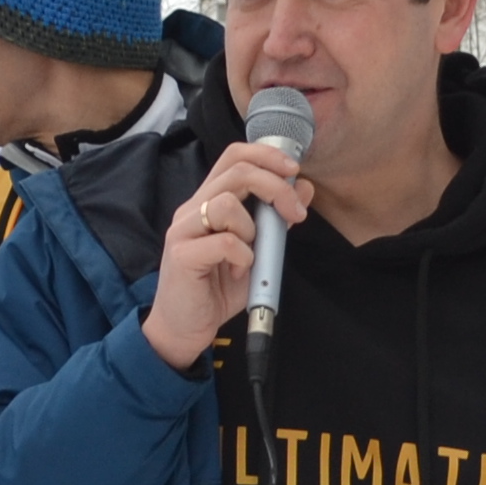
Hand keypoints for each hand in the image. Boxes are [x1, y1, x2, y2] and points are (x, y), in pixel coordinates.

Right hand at [140, 137, 315, 371]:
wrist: (185, 329)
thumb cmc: (217, 289)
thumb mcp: (257, 251)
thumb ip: (276, 220)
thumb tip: (303, 188)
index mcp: (209, 201)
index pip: (234, 156)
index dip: (266, 155)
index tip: (293, 171)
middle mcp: (193, 209)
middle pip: (237, 171)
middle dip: (276, 187)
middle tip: (294, 214)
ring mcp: (184, 230)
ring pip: (228, 204)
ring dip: (252, 230)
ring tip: (249, 256)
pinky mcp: (182, 255)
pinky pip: (224, 242)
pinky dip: (243, 257)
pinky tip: (237, 273)